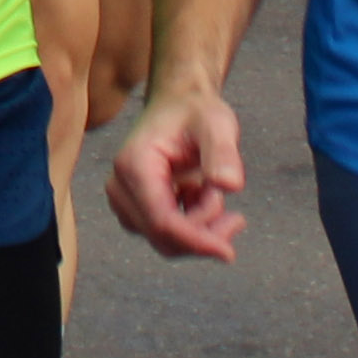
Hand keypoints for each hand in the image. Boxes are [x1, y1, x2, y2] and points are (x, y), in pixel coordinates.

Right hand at [106, 84, 248, 260]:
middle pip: (163, 237)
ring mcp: (125, 201)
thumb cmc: (196, 112)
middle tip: (236, 218)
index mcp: (134, 165)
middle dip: (203, 234)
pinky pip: (167, 235)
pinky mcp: (135, 211)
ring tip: (214, 192)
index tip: (228, 252)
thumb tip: (230, 186)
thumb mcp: (217, 123)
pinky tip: (204, 197)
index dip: (195, 241)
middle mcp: (121, 187)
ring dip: (200, 227)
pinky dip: (193, 225)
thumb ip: (223, 152)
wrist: (180, 105)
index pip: (162, 221)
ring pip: (166, 241)